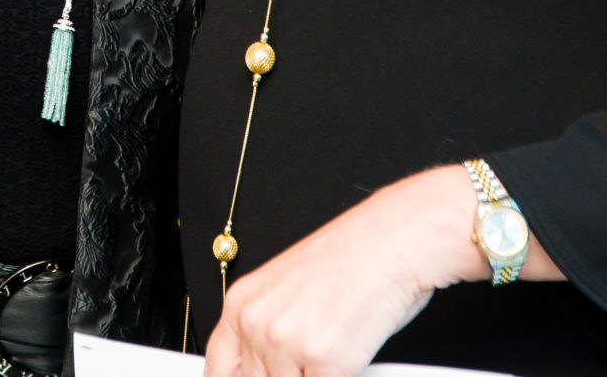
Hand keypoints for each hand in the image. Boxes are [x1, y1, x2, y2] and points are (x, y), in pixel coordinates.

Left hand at [204, 165, 553, 376]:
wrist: (389, 243)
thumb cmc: (350, 261)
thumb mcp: (288, 291)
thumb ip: (267, 330)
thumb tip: (262, 367)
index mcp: (241, 303)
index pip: (218, 367)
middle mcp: (256, 323)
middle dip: (283, 376)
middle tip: (307, 362)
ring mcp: (285, 342)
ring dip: (313, 374)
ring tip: (334, 347)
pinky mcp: (322, 358)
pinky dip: (343, 375)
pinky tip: (351, 351)